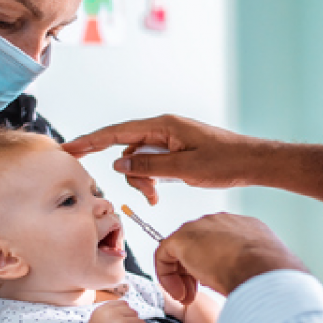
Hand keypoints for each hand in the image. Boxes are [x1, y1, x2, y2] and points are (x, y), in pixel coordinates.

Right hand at [62, 114, 322, 205]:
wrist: (254, 162)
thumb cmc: (226, 162)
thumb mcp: (184, 170)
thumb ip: (150, 167)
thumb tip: (120, 164)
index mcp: (163, 126)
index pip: (117, 132)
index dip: (90, 141)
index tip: (68, 148)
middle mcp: (164, 128)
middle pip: (127, 148)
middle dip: (130, 173)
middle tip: (146, 194)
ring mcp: (171, 139)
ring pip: (140, 159)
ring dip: (143, 179)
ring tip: (158, 196)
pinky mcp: (179, 150)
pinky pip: (154, 162)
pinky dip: (153, 178)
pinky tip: (161, 191)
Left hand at [155, 213, 306, 303]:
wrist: (263, 270)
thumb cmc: (268, 276)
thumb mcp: (260, 270)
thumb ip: (247, 269)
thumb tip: (235, 280)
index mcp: (246, 228)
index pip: (221, 243)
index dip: (213, 266)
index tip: (213, 285)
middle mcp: (223, 222)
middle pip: (199, 244)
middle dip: (194, 272)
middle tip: (195, 294)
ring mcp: (202, 226)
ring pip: (181, 249)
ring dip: (181, 276)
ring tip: (187, 297)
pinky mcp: (183, 238)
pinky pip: (164, 255)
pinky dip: (167, 276)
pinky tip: (179, 293)